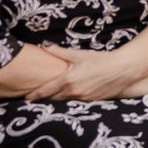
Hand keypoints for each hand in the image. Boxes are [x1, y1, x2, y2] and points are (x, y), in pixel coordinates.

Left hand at [26, 44, 147, 99]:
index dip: (34, 95)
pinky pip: (75, 101)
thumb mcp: (79, 55)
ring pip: (64, 101)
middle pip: (52, 98)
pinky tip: (68, 94)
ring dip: (56, 98)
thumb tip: (44, 46)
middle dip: (44, 97)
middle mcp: (73, 92)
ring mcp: (82, 98)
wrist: (122, 69)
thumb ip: (59, 52)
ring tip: (49, 96)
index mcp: (67, 80)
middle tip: (34, 96)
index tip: (25, 97)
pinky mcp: (91, 101)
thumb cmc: (100, 60)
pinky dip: (69, 98)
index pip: (45, 91)